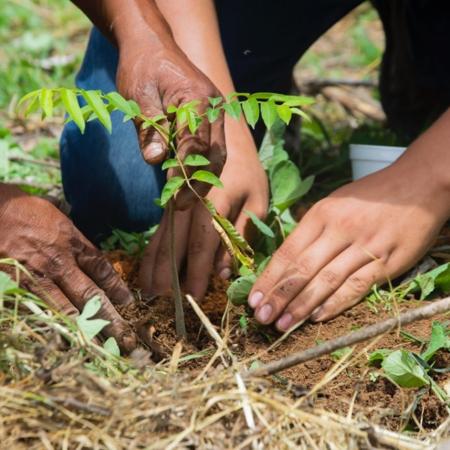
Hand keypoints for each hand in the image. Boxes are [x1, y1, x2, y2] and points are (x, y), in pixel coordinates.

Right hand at [0, 185, 136, 351]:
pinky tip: (64, 339)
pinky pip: (39, 310)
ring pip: (66, 309)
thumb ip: (77, 241)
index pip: (102, 270)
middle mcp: (60, 263)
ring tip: (101, 346)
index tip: (128, 302)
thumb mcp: (60, 219)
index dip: (117, 288)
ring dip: (85, 329)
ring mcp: (37, 277)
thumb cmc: (27, 211)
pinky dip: (53, 325)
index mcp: (72, 243)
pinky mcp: (17, 286)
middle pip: (90, 294)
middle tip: (124, 335)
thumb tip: (93, 261)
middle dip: (109, 317)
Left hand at [116, 43, 225, 208]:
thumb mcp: (139, 96)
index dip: (185, 171)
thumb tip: (156, 161)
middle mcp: (215, 108)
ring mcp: (216, 113)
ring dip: (203, 179)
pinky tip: (189, 182)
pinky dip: (202, 168)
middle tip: (181, 205)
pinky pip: (212, 148)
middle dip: (199, 183)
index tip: (173, 193)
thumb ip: (150, 128)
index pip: (196, 144)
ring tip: (185, 201)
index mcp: (198, 99)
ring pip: (217, 155)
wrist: (152, 45)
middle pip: (215, 154)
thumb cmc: (143, 68)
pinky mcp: (211, 119)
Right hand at [138, 119, 268, 298]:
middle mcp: (187, 207)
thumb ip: (240, 234)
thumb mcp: (256, 202)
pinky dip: (151, 258)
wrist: (223, 140)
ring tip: (148, 299)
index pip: (202, 245)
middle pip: (173, 248)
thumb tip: (224, 272)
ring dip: (154, 272)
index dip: (198, 274)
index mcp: (213, 204)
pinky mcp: (168, 209)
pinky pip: (157, 237)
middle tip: (163, 309)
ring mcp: (174, 207)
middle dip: (168, 280)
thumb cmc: (246, 173)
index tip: (196, 299)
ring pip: (160, 244)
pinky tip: (146, 276)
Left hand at [248, 158, 449, 330]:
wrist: (419, 185)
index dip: (269, 277)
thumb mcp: (333, 203)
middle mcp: (339, 229)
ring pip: (326, 280)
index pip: (288, 252)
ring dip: (302, 305)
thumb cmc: (370, 196)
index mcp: (321, 214)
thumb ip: (311, 230)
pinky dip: (336, 303)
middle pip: (302, 269)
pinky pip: (357, 285)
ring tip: (283, 324)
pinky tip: (318, 317)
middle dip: (279, 296)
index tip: (254, 298)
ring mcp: (364, 245)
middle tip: (261, 317)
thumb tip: (286, 261)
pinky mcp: (387, 260)